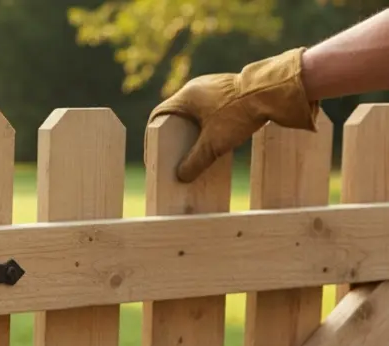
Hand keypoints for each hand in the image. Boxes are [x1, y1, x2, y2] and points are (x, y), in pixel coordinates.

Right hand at [149, 47, 319, 182]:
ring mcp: (215, 87)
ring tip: (197, 150)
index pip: (159, 116)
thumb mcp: (214, 144)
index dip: (152, 138)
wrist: (276, 92)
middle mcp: (197, 87)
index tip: (155, 155)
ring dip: (194, 132)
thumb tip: (181, 176)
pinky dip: (209, 126)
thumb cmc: (240, 113)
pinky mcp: (231, 90)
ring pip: (196, 113)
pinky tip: (217, 138)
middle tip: (175, 155)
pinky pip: (212, 110)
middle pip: (177, 116)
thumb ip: (195, 161)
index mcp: (186, 96)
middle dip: (175, 137)